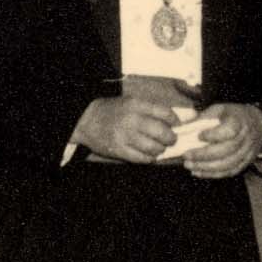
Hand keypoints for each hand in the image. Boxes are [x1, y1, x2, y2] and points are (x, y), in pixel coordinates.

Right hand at [75, 80, 195, 163]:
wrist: (86, 120)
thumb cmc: (112, 111)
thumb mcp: (130, 102)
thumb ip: (151, 109)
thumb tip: (176, 120)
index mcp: (136, 105)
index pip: (165, 113)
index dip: (175, 121)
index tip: (176, 125)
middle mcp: (131, 120)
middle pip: (162, 132)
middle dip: (171, 138)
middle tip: (171, 140)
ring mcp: (124, 136)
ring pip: (154, 148)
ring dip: (160, 150)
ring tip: (159, 148)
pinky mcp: (119, 150)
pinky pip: (142, 158)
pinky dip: (149, 159)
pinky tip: (148, 155)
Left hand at [181, 102, 261, 179]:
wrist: (256, 123)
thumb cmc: (232, 116)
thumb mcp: (219, 110)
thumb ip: (202, 118)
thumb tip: (182, 128)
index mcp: (239, 120)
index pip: (230, 130)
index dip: (214, 135)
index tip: (199, 135)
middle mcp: (246, 137)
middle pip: (227, 150)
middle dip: (204, 155)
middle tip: (186, 155)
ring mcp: (247, 152)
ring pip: (228, 164)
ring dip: (206, 167)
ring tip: (189, 165)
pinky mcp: (245, 163)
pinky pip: (229, 172)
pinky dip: (213, 174)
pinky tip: (198, 172)